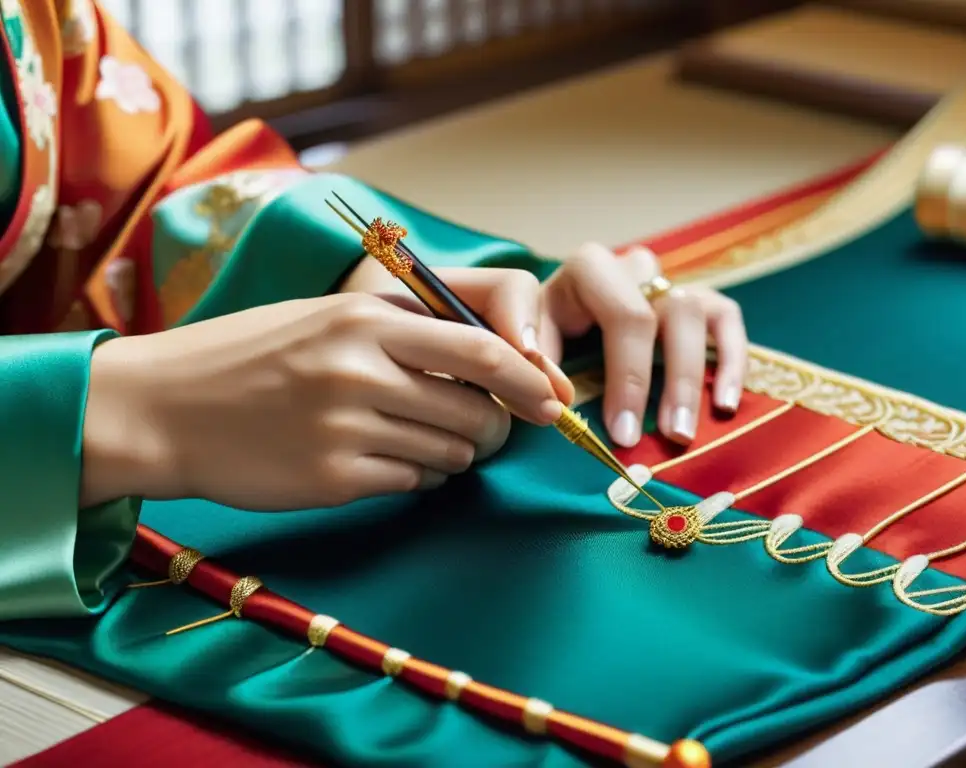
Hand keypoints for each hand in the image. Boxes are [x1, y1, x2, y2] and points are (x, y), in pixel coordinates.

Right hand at [80, 293, 565, 509]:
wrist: (165, 407)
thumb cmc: (250, 355)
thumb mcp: (324, 317)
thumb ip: (403, 331)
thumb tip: (487, 361)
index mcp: (363, 318)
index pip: (480, 349)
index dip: (527, 380)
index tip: (549, 402)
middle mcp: (359, 370)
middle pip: (474, 413)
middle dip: (492, 428)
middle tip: (482, 429)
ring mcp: (344, 428)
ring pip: (447, 455)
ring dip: (450, 454)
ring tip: (414, 439)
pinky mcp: (331, 479)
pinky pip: (410, 483)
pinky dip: (413, 477)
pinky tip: (381, 461)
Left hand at [540, 243, 746, 446]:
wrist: (558, 316)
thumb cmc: (540, 331)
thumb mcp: (526, 338)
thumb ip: (535, 360)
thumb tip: (556, 398)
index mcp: (589, 269)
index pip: (622, 314)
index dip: (627, 376)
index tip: (621, 432)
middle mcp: (634, 270)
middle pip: (661, 315)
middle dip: (662, 383)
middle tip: (656, 438)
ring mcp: (669, 283)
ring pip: (694, 316)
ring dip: (690, 380)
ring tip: (682, 432)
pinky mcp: (699, 302)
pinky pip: (727, 320)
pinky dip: (731, 362)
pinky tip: (725, 405)